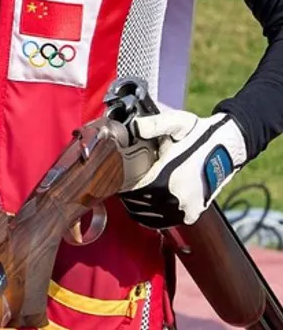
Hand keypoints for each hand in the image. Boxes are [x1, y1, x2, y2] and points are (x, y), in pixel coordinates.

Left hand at [120, 108, 246, 227]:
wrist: (228, 147)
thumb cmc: (201, 134)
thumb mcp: (177, 123)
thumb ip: (153, 125)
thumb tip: (134, 127)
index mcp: (168, 177)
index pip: (135, 191)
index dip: (122, 186)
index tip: (116, 178)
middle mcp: (176, 198)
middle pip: (140, 206)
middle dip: (128, 196)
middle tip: (121, 185)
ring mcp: (185, 209)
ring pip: (151, 218)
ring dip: (138, 208)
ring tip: (132, 195)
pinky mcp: (192, 214)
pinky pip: (166, 221)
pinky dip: (153, 216)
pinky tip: (148, 205)